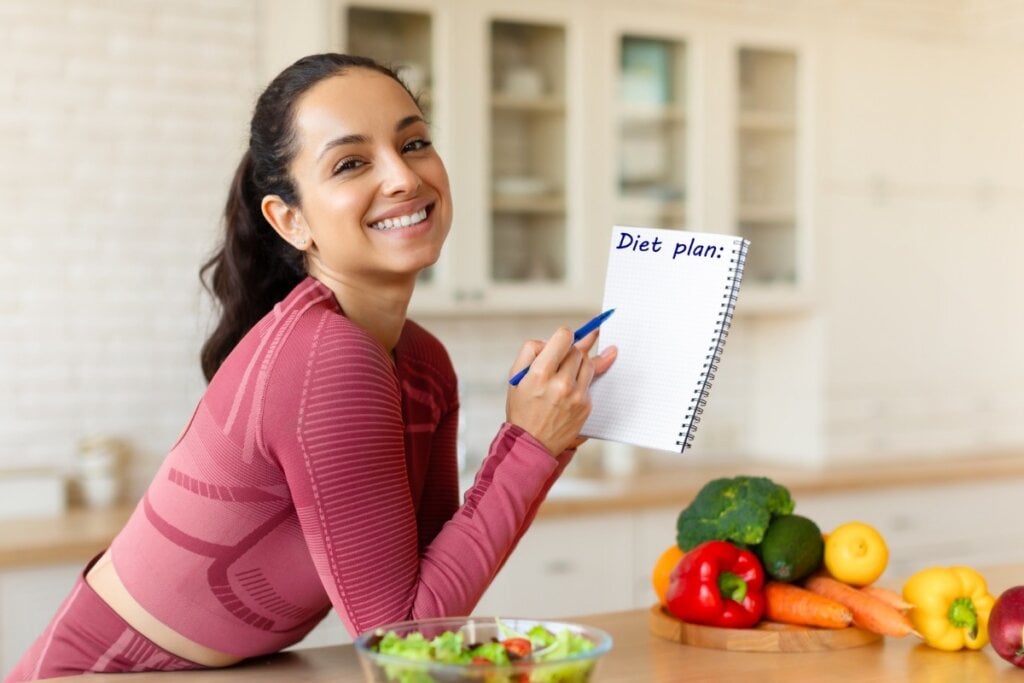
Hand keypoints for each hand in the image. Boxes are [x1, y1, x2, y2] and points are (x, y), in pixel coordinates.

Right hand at [505, 326, 616, 455]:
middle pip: (577, 350)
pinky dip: (581, 381)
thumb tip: (552, 339)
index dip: (564, 335)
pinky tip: (569, 388)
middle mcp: (561, 384)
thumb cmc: (523, 408)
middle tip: (560, 359)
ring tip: (565, 372)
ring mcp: (577, 396)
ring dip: (579, 363)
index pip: (564, 338)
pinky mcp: (586, 405)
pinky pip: (590, 382)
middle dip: (569, 351)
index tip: (564, 338)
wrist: (532, 443)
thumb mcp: (516, 376)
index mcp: (540, 374)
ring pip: (588, 363)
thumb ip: (532, 350)